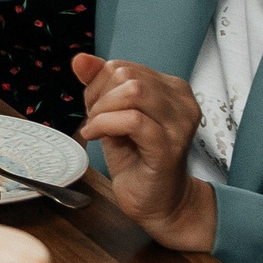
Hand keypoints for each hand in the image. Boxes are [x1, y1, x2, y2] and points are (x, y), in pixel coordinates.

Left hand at [72, 53, 215, 250]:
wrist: (158, 203)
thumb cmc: (136, 158)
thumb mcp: (112, 114)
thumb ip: (99, 84)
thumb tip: (80, 58)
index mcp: (172, 89)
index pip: (124, 66)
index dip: (98, 85)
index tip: (94, 109)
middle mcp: (182, 102)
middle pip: (127, 75)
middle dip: (98, 95)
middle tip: (93, 120)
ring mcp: (179, 125)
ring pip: (133, 92)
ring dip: (102, 110)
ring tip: (95, 129)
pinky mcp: (169, 147)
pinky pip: (133, 120)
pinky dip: (105, 124)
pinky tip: (95, 136)